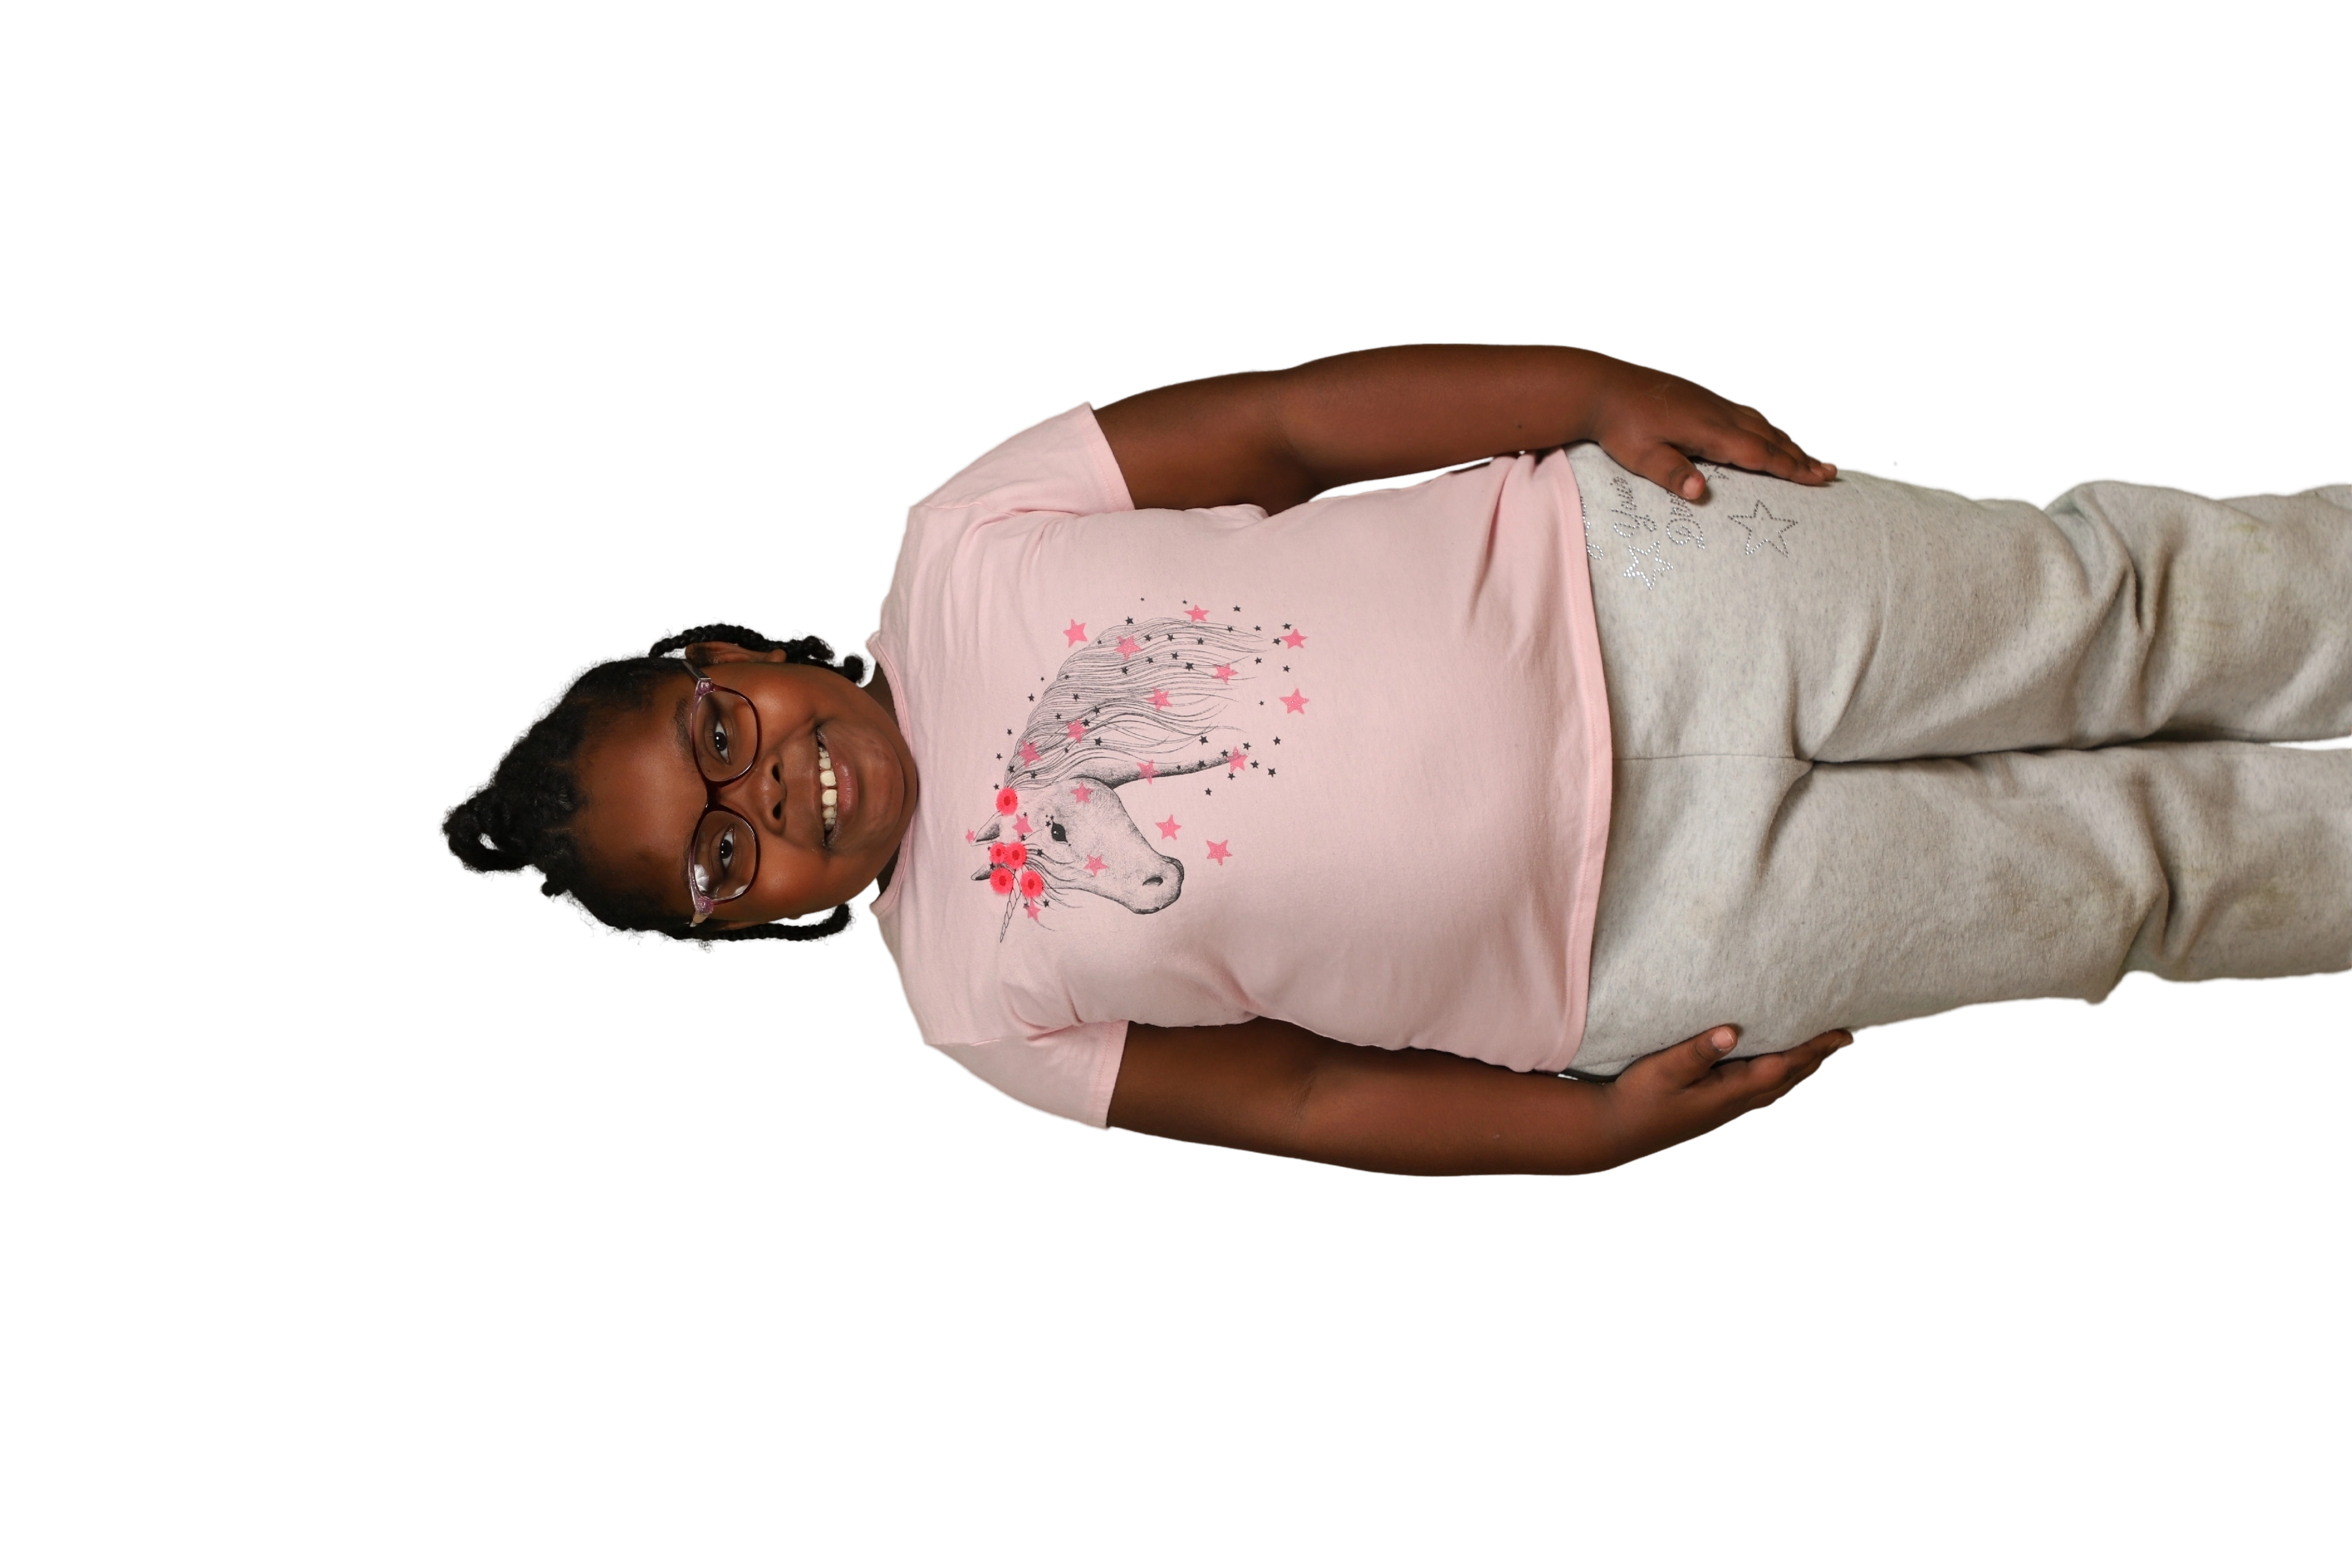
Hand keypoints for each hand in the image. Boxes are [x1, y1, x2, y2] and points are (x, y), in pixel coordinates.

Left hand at [1583, 355, 1836, 502]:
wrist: (1601, 385)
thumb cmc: (1618, 425)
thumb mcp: (1639, 455)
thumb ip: (1670, 473)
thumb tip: (1698, 492)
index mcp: (1708, 429)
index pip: (1759, 453)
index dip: (1790, 468)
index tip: (1818, 479)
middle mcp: (1717, 411)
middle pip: (1769, 436)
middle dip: (1800, 456)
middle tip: (1830, 473)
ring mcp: (1711, 400)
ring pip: (1759, 422)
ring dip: (1787, 440)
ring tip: (1810, 456)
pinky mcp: (1702, 395)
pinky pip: (1745, 412)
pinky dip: (1765, 425)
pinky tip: (1769, 432)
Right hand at [1595, 1024, 1854, 1169]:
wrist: (1616, 1131)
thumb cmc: (1638, 1098)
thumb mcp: (1663, 1069)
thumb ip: (1697, 1051)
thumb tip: (1730, 1031)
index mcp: (1730, 1091)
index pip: (1784, 1065)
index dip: (1814, 1047)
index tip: (1840, 1031)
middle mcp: (1736, 1102)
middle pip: (1790, 1076)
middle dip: (1818, 1056)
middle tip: (1846, 1035)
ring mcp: (1727, 1107)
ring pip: (1779, 1085)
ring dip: (1804, 1066)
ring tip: (1822, 1049)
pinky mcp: (1716, 1107)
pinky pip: (1763, 1088)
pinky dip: (1782, 1074)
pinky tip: (1777, 1067)